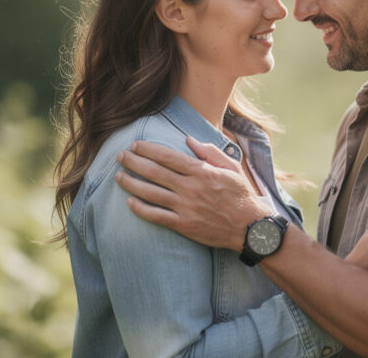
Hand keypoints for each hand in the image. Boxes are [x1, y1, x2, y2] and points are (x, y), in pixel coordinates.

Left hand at [115, 136, 271, 251]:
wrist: (249, 227)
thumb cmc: (241, 195)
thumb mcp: (230, 167)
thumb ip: (209, 152)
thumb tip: (188, 140)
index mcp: (201, 171)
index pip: (167, 156)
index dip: (148, 149)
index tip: (135, 145)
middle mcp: (190, 188)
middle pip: (154, 171)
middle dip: (133, 162)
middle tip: (121, 156)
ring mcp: (185, 207)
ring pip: (150, 193)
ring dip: (131, 183)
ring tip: (118, 176)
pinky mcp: (184, 225)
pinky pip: (156, 216)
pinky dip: (141, 209)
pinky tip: (129, 202)